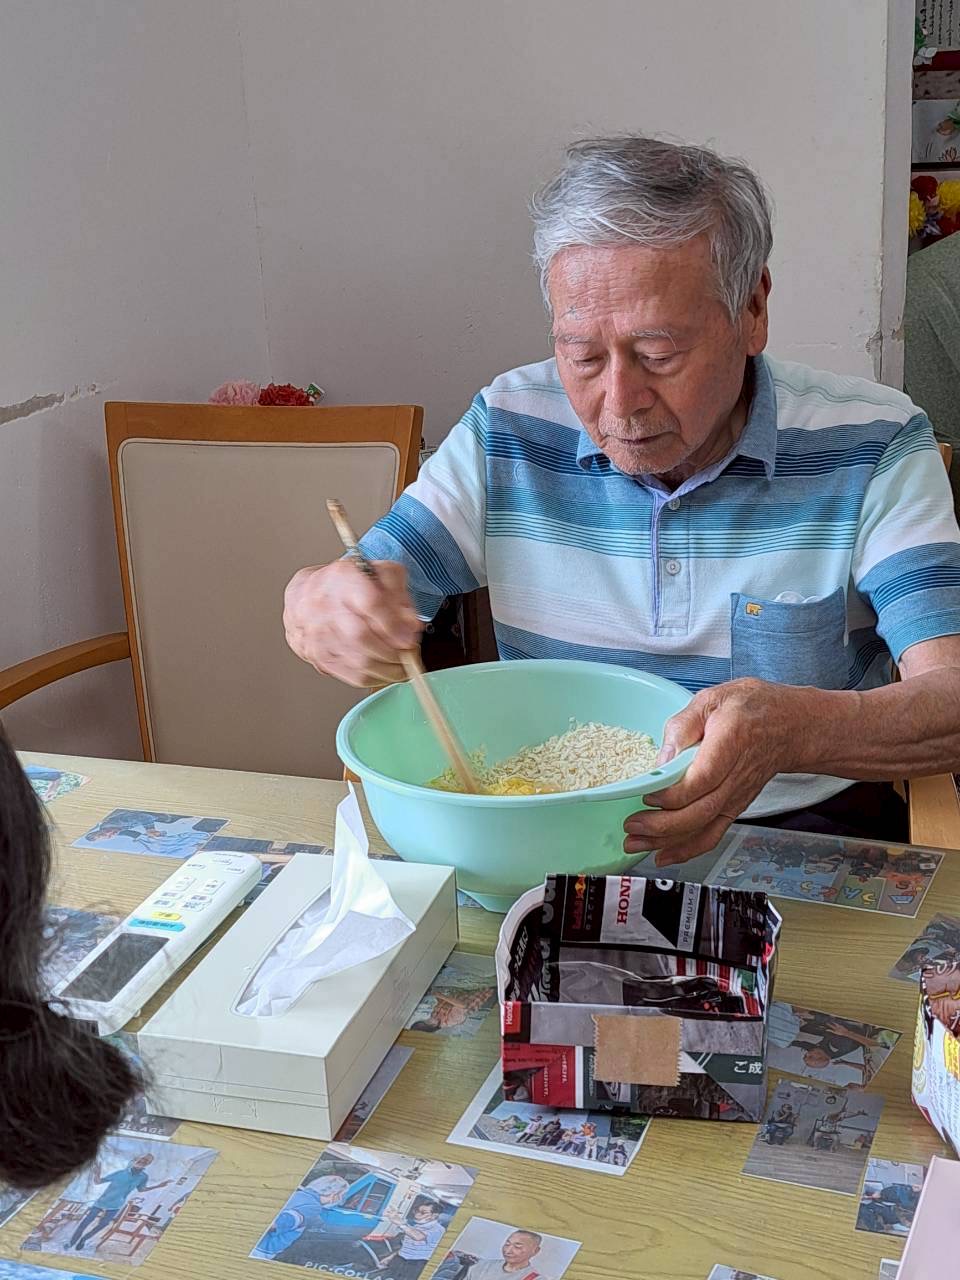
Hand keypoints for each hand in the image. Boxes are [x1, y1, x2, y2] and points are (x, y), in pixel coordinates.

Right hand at [283, 559, 422, 687]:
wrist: (309, 594)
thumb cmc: (350, 583)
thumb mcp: (382, 574)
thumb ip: (401, 596)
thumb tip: (412, 626)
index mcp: (345, 579)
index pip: (371, 602)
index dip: (394, 625)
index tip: (410, 639)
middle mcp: (327, 605)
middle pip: (361, 637)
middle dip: (393, 652)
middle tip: (410, 655)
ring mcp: (319, 633)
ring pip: (359, 661)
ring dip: (388, 669)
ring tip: (403, 665)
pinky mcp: (319, 656)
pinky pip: (352, 676)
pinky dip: (376, 678)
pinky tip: (385, 671)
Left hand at [623, 678, 804, 866]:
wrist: (789, 726)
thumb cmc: (752, 708)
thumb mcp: (714, 698)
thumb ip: (683, 725)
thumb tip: (663, 758)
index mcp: (730, 743)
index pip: (703, 778)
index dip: (675, 792)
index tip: (648, 794)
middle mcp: (735, 776)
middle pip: (701, 811)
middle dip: (662, 825)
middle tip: (632, 824)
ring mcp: (736, 796)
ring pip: (704, 829)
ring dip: (667, 841)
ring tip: (635, 843)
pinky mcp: (733, 808)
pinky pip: (712, 835)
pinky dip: (687, 850)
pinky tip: (663, 854)